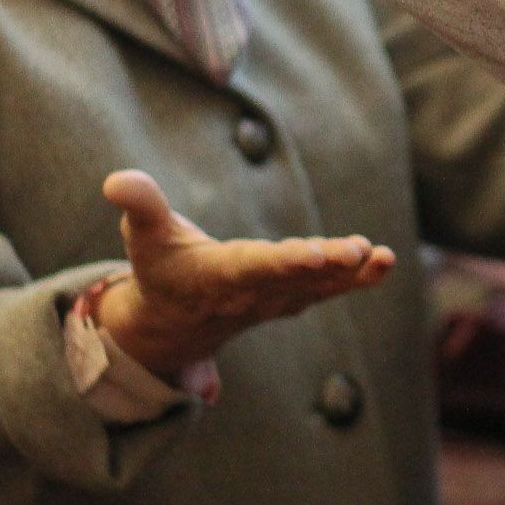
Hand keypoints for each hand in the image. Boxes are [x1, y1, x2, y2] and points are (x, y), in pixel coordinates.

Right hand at [94, 170, 396, 379]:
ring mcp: (277, 299)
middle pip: (293, 279)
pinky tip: (387, 261)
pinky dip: (359, 277)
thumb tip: (117, 180)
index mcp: (215, 278)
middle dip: (326, 266)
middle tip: (356, 251)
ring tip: (380, 256)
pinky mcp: (294, 296)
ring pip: (318, 287)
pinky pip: (331, 288)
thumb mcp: (143, 235)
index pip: (252, 269)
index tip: (313, 254)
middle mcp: (251, 293)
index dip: (282, 263)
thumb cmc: (159, 268)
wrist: (174, 324)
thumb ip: (139, 205)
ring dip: (351, 273)